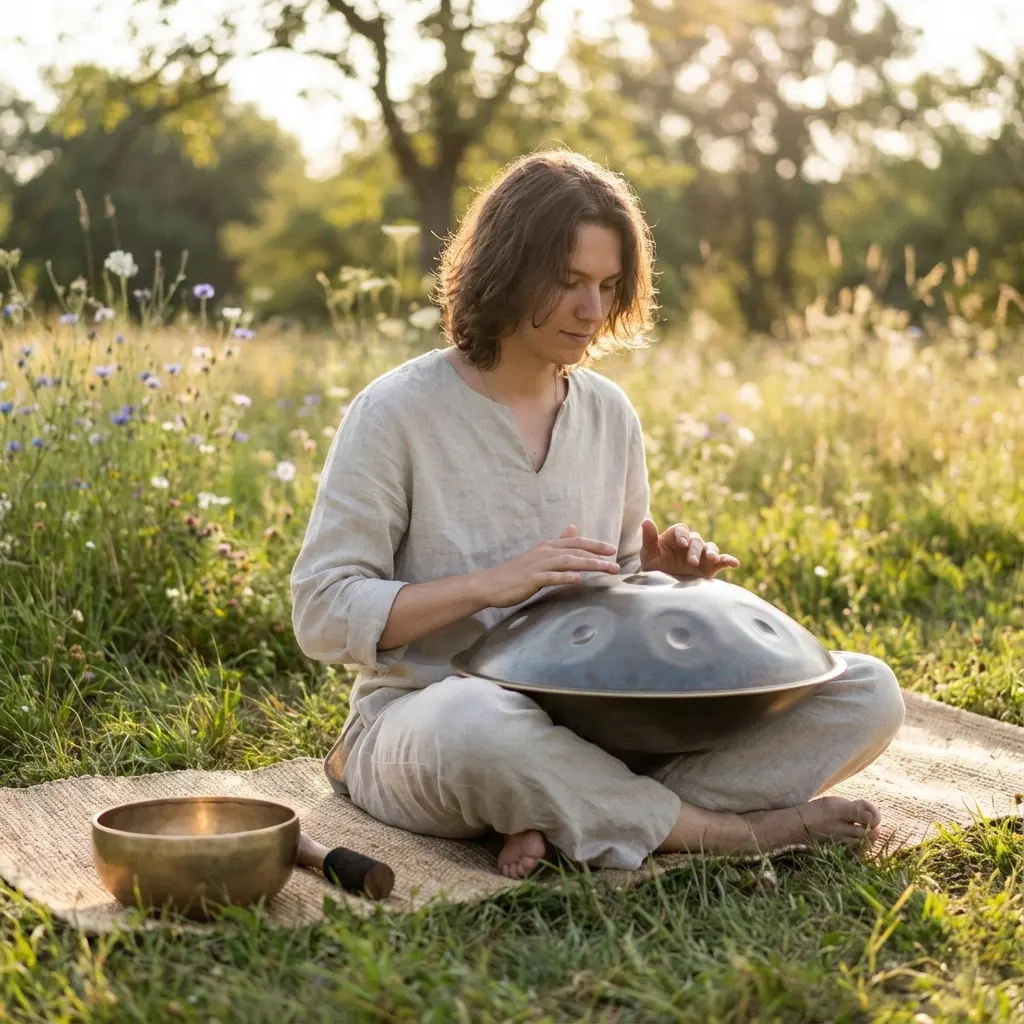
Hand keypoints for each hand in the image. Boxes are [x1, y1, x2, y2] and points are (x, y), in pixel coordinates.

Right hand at [481, 525, 619, 607]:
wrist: (492, 583)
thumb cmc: (517, 572)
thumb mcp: (540, 554)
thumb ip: (558, 542)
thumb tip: (573, 528)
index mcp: (548, 546)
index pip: (576, 542)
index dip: (595, 545)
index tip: (612, 550)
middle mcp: (545, 552)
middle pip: (576, 551)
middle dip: (598, 556)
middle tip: (616, 563)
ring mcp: (538, 565)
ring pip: (568, 562)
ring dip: (589, 565)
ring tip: (606, 569)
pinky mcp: (531, 579)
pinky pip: (551, 577)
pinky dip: (565, 577)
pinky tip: (578, 579)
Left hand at [639, 518, 739, 578]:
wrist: (662, 586)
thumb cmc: (654, 567)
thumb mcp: (649, 554)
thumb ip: (649, 538)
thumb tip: (646, 521)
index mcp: (676, 537)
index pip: (682, 529)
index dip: (683, 535)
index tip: (682, 544)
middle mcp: (690, 543)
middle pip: (696, 540)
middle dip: (695, 550)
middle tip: (691, 562)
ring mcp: (701, 555)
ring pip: (710, 547)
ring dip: (711, 552)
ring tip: (711, 559)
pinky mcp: (710, 566)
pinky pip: (722, 561)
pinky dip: (729, 560)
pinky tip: (735, 563)